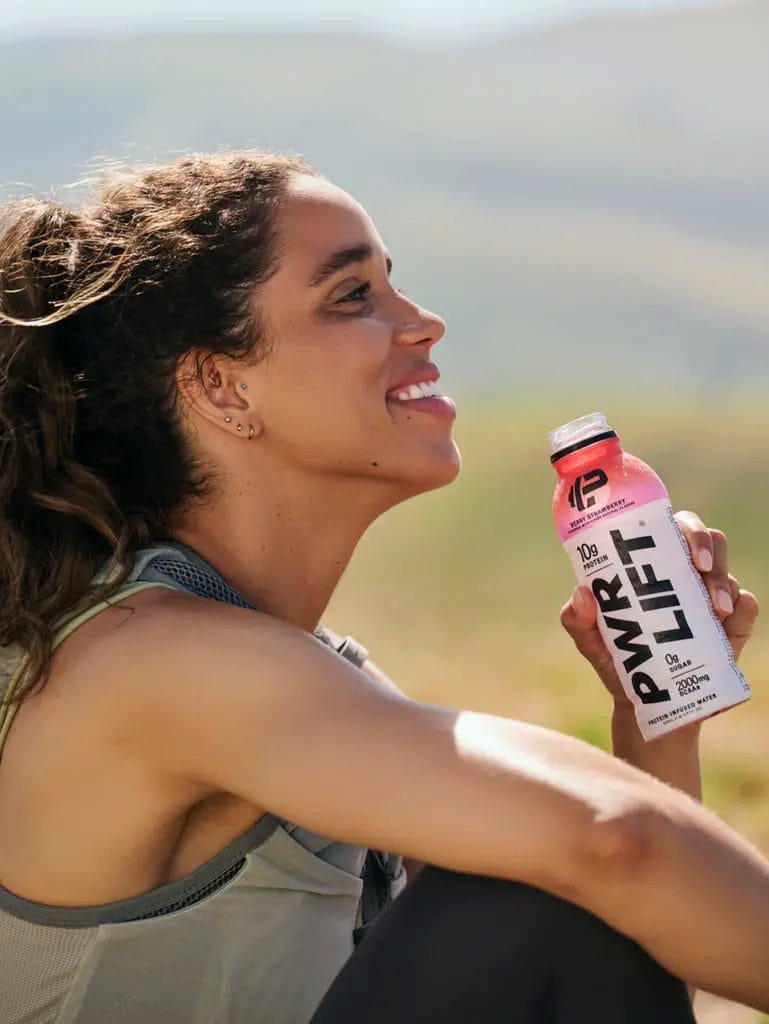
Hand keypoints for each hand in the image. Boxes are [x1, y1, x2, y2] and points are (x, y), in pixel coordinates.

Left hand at [560, 511, 758, 705]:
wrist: (648, 702)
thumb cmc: (617, 659)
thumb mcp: (590, 641)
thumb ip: (577, 619)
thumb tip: (583, 592)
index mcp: (651, 566)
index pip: (672, 528)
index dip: (683, 527)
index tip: (680, 543)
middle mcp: (685, 574)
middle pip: (709, 539)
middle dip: (708, 547)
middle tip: (701, 569)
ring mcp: (711, 598)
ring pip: (727, 571)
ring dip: (723, 584)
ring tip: (714, 610)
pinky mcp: (732, 624)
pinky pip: (747, 604)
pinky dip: (742, 608)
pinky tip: (727, 624)